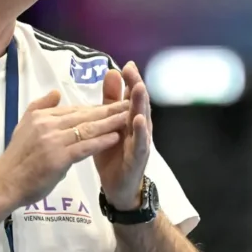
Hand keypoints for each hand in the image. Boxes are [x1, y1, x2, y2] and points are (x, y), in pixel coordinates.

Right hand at [0, 90, 129, 206]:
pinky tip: (115, 138)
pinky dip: (101, 141)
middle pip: (85, 115)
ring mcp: (53, 140)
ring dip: (110, 122)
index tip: (114, 104)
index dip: (96, 107)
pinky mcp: (58, 158)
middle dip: (109, 109)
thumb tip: (56, 92)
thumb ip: (40, 107)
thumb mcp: (24, 125)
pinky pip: (84, 147)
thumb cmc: (16, 159)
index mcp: (42, 116)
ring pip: (87, 128)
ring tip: (128, 117)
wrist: (4, 183)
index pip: (75, 109)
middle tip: (129, 104)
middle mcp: (48, 124)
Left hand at [94, 62, 152, 209]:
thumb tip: (112, 71)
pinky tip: (139, 119)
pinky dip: (141, 131)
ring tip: (138, 87)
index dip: (130, 79)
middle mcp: (140, 127)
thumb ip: (110, 100)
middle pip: (139, 103)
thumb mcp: (108, 124)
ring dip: (140, 103)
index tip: (126, 64)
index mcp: (130, 117)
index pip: (131, 95)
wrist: (119, 187)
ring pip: (143, 119)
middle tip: (132, 70)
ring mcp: (141, 141)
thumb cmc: (114, 153)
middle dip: (136, 85)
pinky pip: (140, 142)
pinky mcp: (139, 157)